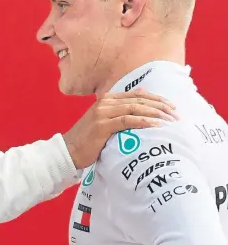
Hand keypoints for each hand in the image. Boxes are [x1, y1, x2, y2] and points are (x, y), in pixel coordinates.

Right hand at [63, 88, 177, 168]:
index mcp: (106, 99)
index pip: (136, 94)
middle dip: (160, 105)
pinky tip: (156, 125)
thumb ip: (119, 114)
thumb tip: (140, 108)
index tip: (171, 105)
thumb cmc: (87, 140)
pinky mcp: (102, 125)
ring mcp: (102, 113)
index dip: (156, 98)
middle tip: (176, 113)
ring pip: (134, 108)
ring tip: (170, 119)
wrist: (68, 150)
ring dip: (155, 113)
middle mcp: (104, 102)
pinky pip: (127, 121)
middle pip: (138, 99)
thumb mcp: (103, 122)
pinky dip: (143, 121)